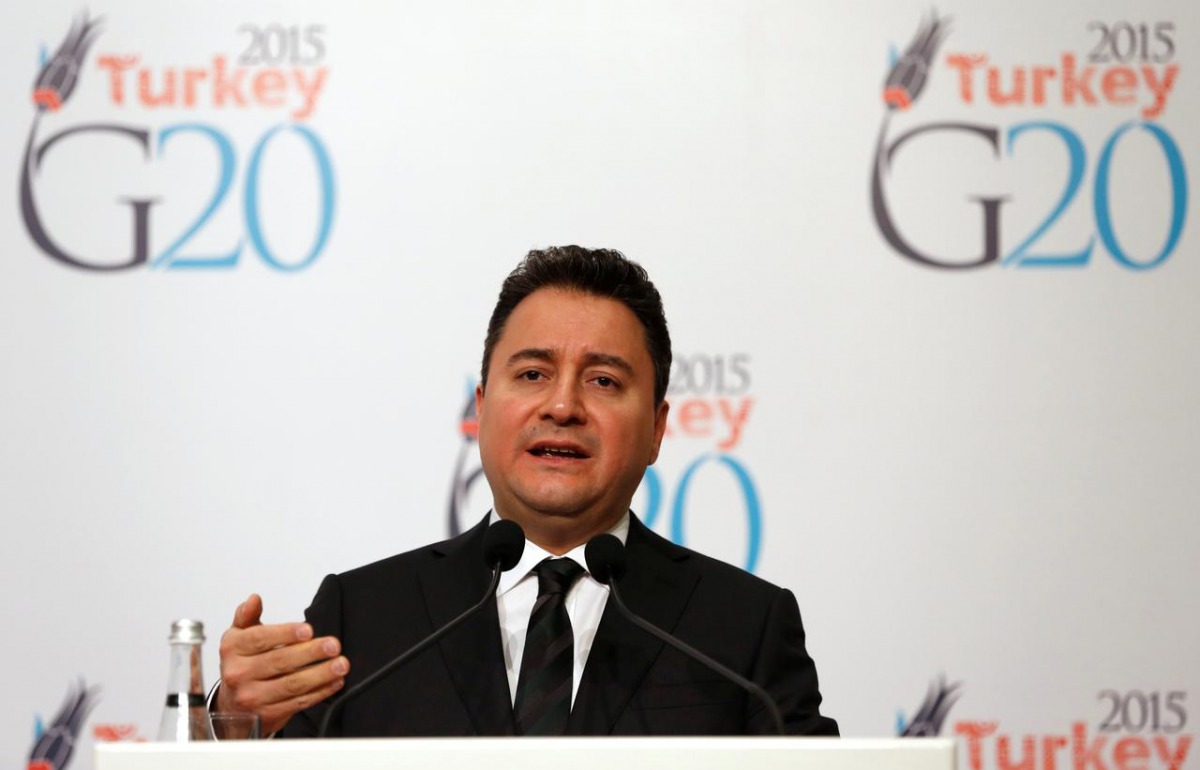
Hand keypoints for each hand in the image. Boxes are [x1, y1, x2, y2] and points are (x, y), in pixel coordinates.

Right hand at [216, 594, 348, 734]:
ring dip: (320, 674)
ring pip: (291, 685)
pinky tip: (335, 682)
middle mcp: (239, 674)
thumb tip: (254, 599)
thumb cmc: (241, 665)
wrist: (232, 707)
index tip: (308, 630)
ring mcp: (253, 697)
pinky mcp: (268, 715)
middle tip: (333, 645)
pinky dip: (320, 692)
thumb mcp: (238, 637)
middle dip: (310, 653)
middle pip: (279, 662)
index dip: (285, 633)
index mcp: (233, 649)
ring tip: (340, 664)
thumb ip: (247, 616)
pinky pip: (298, 703)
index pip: (260, 639)